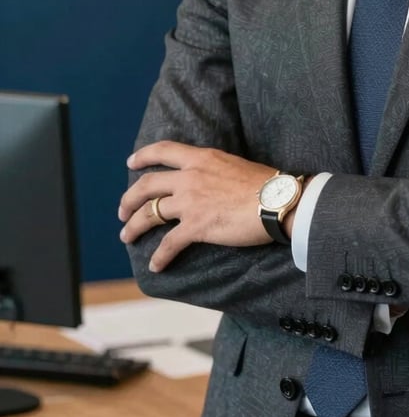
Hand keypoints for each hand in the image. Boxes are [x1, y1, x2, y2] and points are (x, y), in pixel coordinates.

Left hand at [118, 142, 279, 271]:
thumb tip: (208, 179)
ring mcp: (191, 202)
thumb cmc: (265, 184)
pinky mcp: (196, 226)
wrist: (277, 201)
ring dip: (134, 227)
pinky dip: (159, 257)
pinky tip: (156, 266)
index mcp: (201, 158)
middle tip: (123, 210)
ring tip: (127, 236)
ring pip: (150, 214)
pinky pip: (169, 244)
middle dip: (128, 199)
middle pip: (147, 185)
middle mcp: (190, 177)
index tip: (131, 162)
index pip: (164, 150)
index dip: (144, 156)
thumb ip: (213, 169)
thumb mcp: (233, 164)